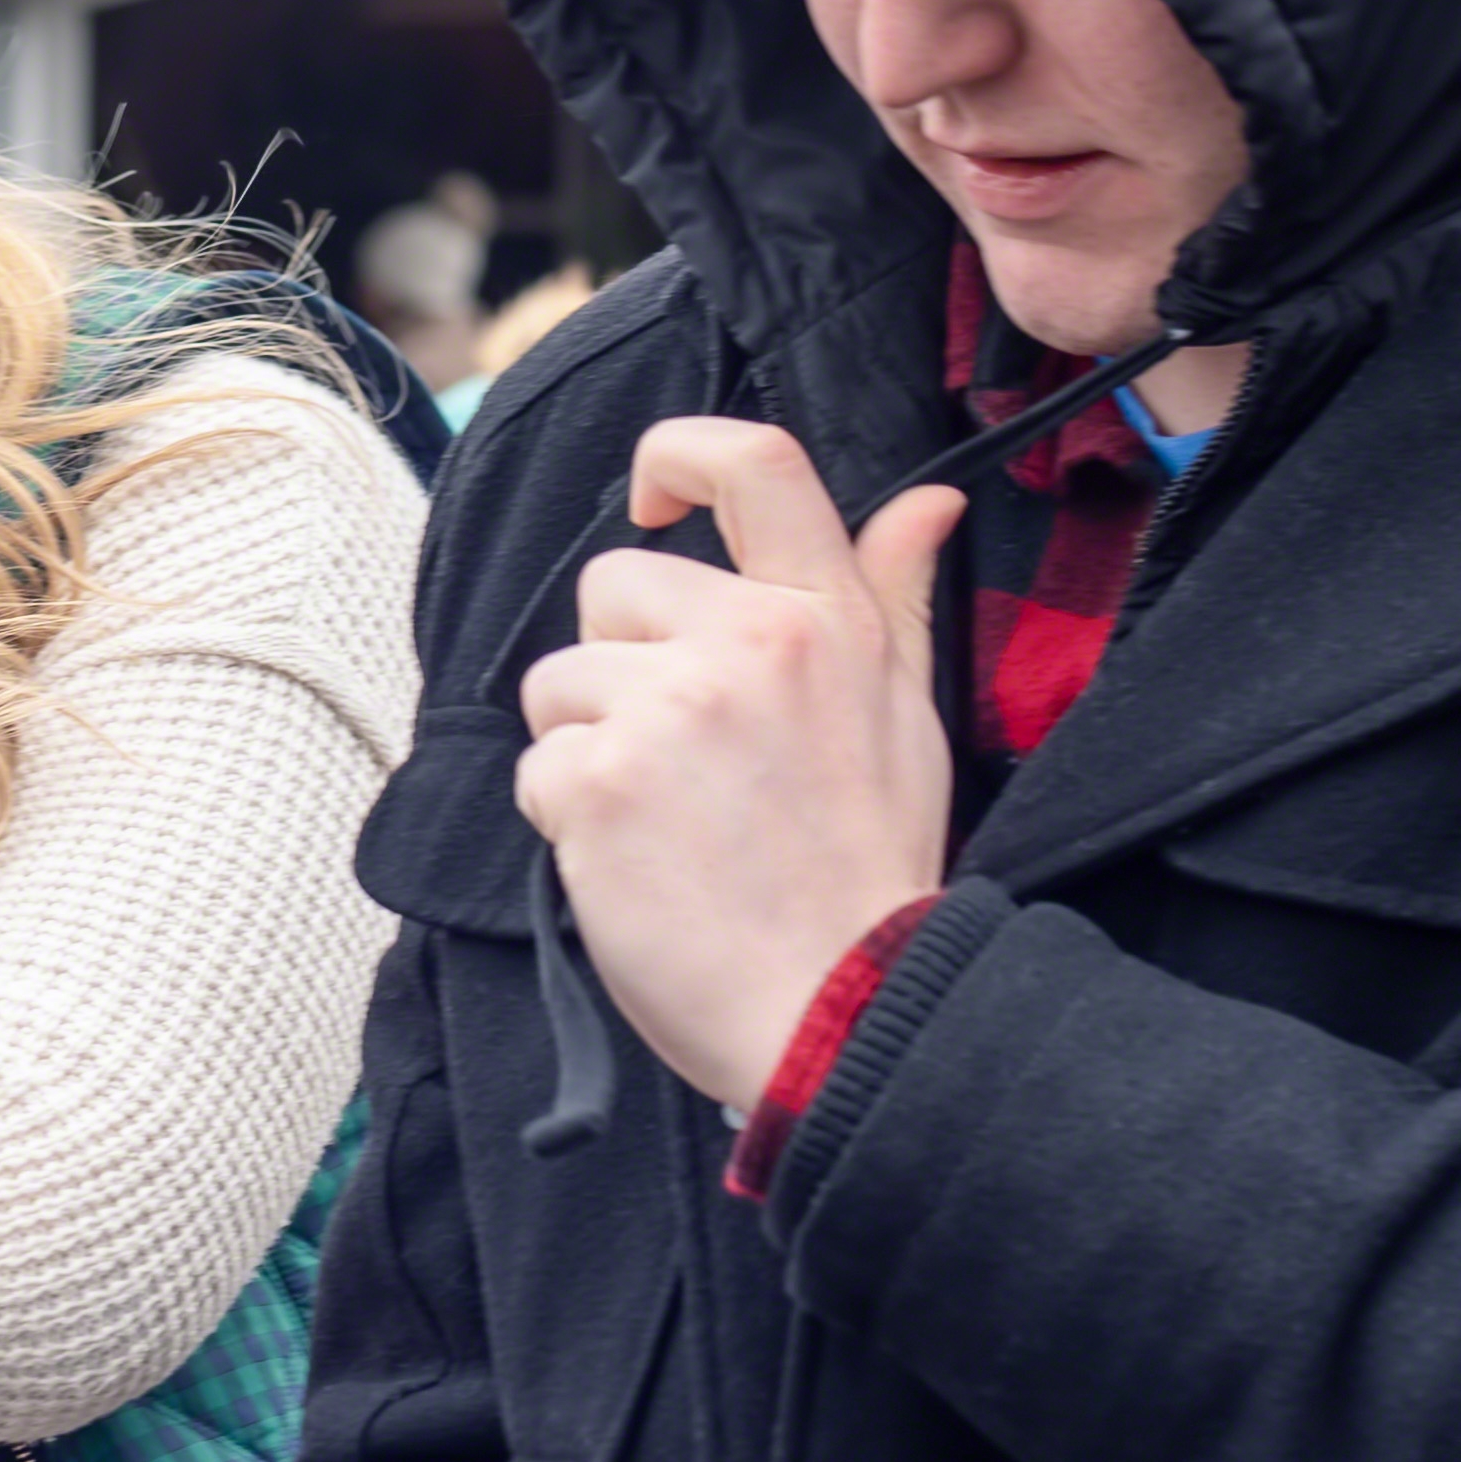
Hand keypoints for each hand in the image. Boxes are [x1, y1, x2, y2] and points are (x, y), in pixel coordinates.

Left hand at [511, 416, 961, 1112]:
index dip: (680, 453)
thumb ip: (894, 600)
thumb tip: (924, 502)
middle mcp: (748, 642)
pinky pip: (537, 764)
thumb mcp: (907, 718)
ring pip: (560, 678)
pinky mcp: (596, 779)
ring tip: (671, 818)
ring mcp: (667, 708)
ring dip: (590, 744)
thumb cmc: (868, 868)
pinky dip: (568, 816)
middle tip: (691, 761)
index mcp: (826, 619)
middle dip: (624, 663)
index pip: (754, 462)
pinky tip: (639, 861)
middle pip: (613, 585)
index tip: (654, 498)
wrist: (843, 1008)